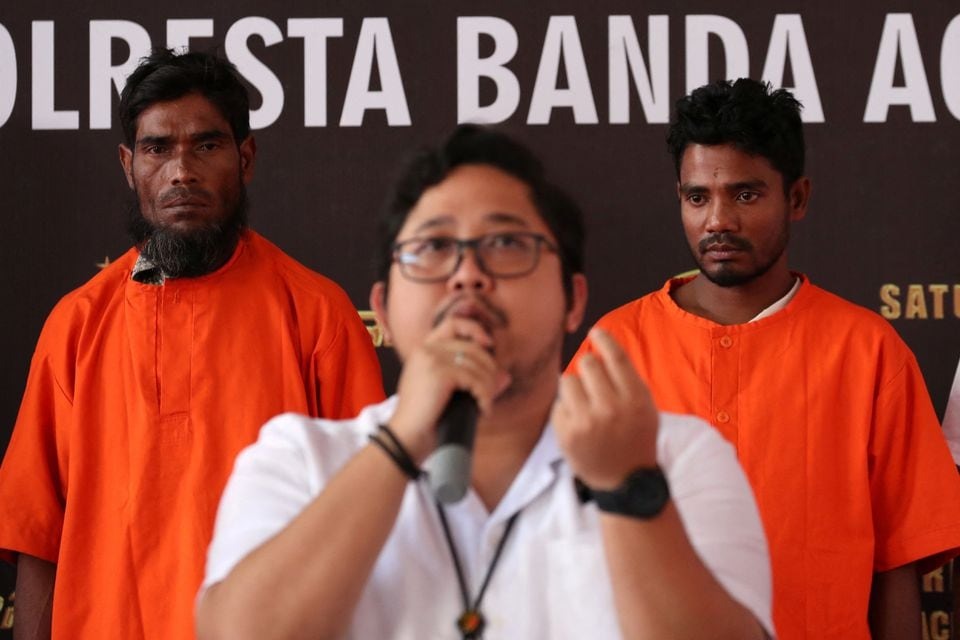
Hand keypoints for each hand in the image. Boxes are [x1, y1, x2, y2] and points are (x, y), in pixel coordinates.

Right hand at [388, 316, 510, 462]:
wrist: (406, 437)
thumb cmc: (426, 420)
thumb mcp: (451, 394)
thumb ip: (476, 381)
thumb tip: (506, 376)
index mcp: (424, 350)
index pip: (453, 323)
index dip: (475, 329)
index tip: (489, 345)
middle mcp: (426, 349)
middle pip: (472, 347)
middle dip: (489, 369)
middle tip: (491, 392)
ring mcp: (431, 359)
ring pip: (476, 364)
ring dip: (489, 386)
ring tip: (486, 404)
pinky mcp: (438, 372)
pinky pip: (474, 379)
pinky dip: (485, 396)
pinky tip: (484, 410)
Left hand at [552, 328, 659, 489]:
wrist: (624, 480)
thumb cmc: (636, 437)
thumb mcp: (645, 406)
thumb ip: (626, 377)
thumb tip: (601, 341)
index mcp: (635, 400)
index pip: (616, 357)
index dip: (604, 339)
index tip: (596, 332)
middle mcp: (610, 409)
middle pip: (587, 362)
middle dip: (589, 367)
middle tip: (594, 381)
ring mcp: (585, 422)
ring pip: (568, 379)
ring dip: (575, 386)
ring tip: (585, 403)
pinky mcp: (565, 434)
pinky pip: (558, 403)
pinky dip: (566, 409)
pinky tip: (579, 422)